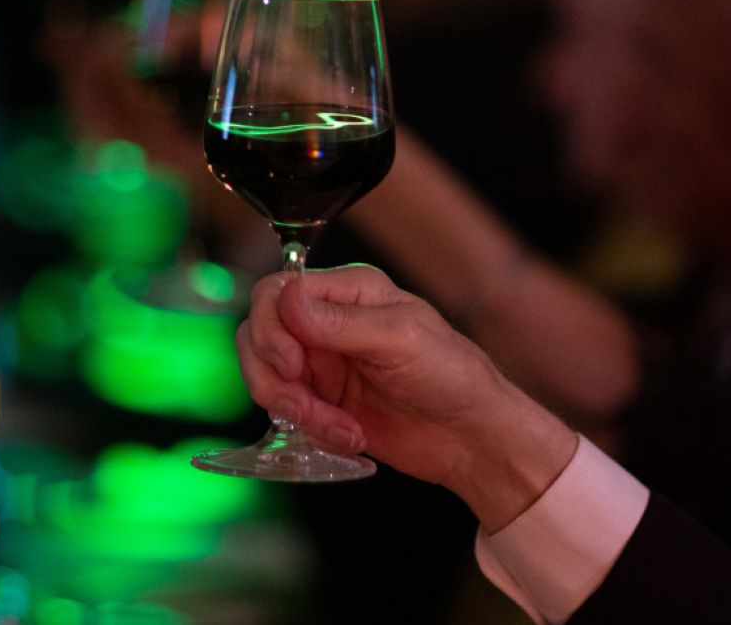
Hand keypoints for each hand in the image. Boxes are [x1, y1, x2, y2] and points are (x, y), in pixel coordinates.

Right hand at [237, 265, 577, 526]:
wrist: (472, 437)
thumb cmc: (452, 375)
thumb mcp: (400, 339)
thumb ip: (341, 322)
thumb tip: (287, 298)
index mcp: (348, 291)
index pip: (276, 292)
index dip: (270, 328)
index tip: (292, 364)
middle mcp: (327, 322)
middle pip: (258, 336)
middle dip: (274, 378)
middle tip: (304, 406)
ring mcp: (322, 363)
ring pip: (267, 379)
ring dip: (297, 411)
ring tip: (341, 430)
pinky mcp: (322, 402)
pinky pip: (287, 413)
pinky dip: (311, 431)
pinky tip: (351, 437)